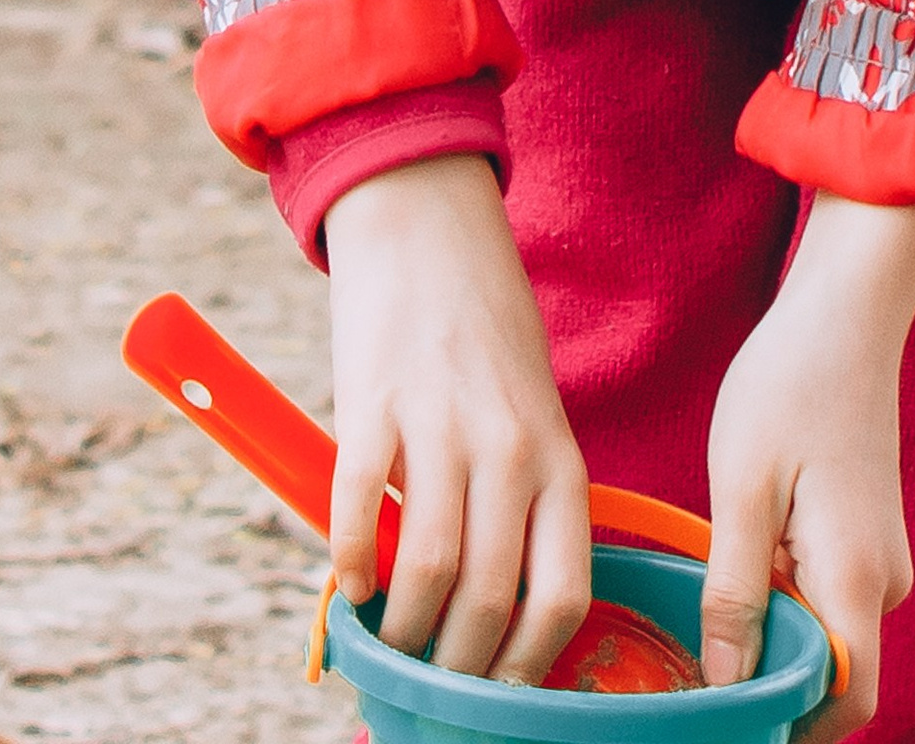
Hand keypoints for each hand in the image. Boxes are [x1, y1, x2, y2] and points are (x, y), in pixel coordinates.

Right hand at [323, 152, 593, 682]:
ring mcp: (441, 427)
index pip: (562, 595)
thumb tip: (494, 606)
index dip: (527, 664)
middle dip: (457, 664)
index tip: (499, 690)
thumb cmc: (483, 329)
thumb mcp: (529, 413)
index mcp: (558, 456)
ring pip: (430, 572)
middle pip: (490, 601)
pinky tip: (351, 583)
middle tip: (434, 679)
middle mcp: (509, 448)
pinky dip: (353, 565)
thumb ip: (520, 499)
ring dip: (406, 628)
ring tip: (392, 640)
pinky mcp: (374, 406)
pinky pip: (361, 513)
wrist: (428, 224)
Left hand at [700, 193, 914, 741]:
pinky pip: (827, 598)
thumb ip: (735, 594)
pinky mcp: (866, 538)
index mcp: (857, 579)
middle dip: (770, 685)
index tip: (725, 720)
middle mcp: (883, 582)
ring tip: (706, 610)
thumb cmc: (791, 385)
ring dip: (772, 637)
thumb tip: (726, 686)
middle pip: (833, 677)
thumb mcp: (742, 489)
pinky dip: (784, 601)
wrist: (847, 314)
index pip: (844, 703)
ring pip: (825, 636)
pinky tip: (738, 566)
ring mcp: (880, 559)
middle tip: (693, 668)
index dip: (790, 728)